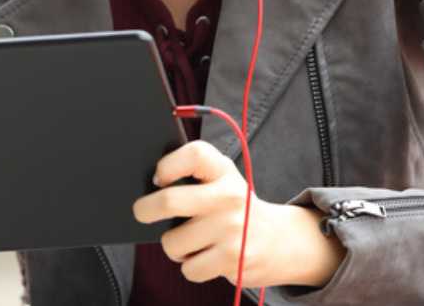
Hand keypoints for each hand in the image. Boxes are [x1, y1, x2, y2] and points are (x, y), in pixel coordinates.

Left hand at [132, 140, 294, 286]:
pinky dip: (191, 267)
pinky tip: (205, 256)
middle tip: (143, 212)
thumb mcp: (220, 180)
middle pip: (169, 201)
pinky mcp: (233, 259)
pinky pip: (188, 268)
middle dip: (145, 210)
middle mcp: (230, 196)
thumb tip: (148, 189)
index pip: (194, 154)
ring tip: (191, 240)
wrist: (280, 240)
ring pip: (172, 243)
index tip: (159, 179)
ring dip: (174, 246)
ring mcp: (232, 229)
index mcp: (224, 170)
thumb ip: (190, 176)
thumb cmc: (234, 208)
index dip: (168, 165)